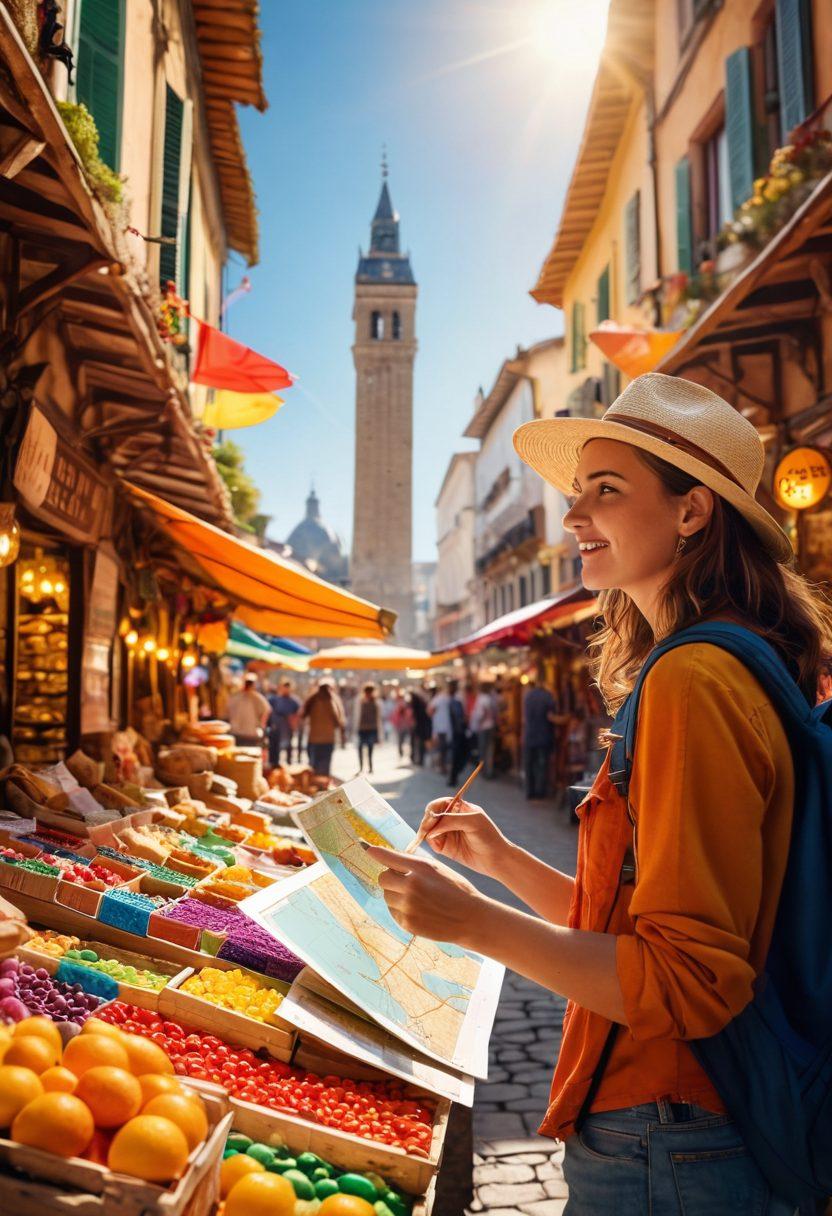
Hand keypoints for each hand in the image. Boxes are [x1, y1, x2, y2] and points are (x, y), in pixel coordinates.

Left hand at [367, 845, 486, 945]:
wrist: (470, 918)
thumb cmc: (454, 889)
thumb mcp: (437, 869)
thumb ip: (413, 864)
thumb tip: (387, 858)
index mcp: (420, 868)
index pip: (387, 856)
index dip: (374, 851)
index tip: (364, 847)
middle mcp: (412, 885)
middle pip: (382, 877)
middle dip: (390, 877)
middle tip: (404, 880)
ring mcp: (408, 906)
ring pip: (386, 895)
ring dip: (395, 894)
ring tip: (416, 897)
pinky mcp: (407, 923)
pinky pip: (392, 911)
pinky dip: (400, 909)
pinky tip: (418, 909)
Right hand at [415, 798, 507, 876]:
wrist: (497, 859)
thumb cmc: (489, 837)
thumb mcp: (472, 822)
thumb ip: (451, 820)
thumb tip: (432, 827)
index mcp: (459, 808)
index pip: (440, 804)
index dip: (433, 809)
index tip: (432, 817)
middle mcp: (451, 819)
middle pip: (431, 816)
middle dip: (427, 821)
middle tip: (427, 830)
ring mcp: (448, 833)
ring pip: (429, 829)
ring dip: (427, 832)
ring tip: (432, 838)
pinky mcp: (446, 847)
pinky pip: (433, 842)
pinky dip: (431, 842)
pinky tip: (438, 846)